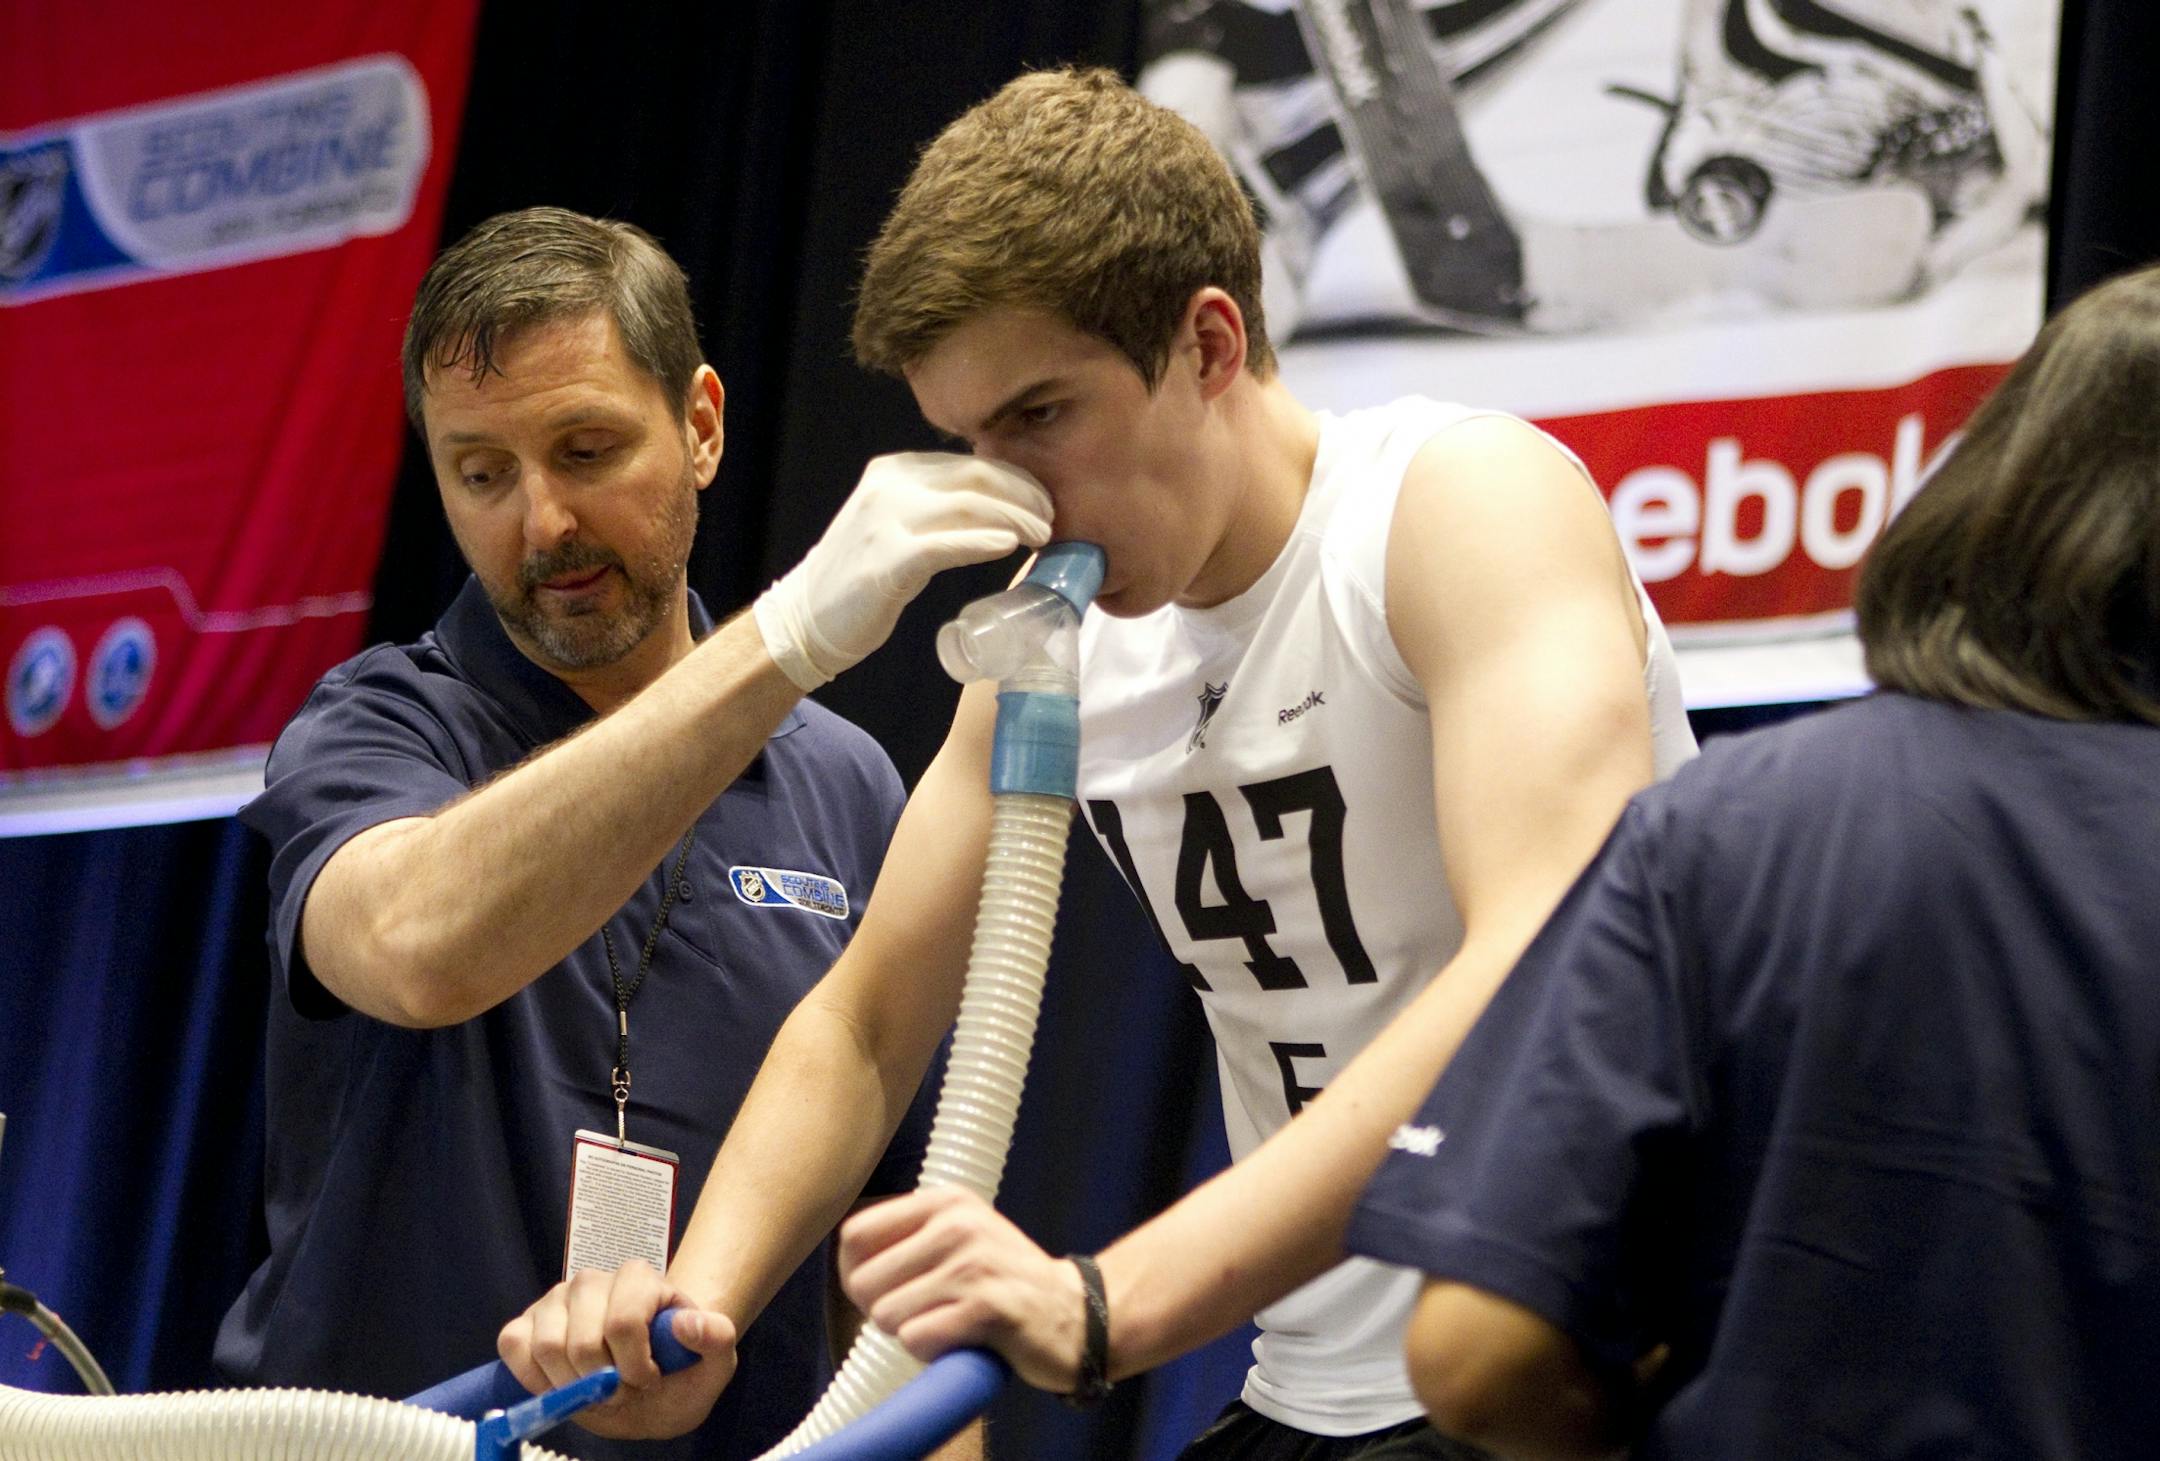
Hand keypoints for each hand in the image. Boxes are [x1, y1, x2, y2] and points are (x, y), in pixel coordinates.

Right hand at [497, 1260, 737, 1438]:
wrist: (648, 1384)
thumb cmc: (679, 1372)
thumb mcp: (715, 1365)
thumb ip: (716, 1339)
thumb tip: (687, 1322)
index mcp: (640, 1279)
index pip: (623, 1322)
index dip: (633, 1366)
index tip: (647, 1380)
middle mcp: (594, 1280)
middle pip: (582, 1341)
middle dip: (602, 1383)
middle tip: (620, 1392)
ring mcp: (556, 1299)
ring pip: (547, 1346)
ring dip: (571, 1386)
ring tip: (595, 1389)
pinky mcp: (527, 1321)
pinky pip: (514, 1345)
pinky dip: (534, 1378)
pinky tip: (561, 1385)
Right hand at [754, 453, 1052, 689]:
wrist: (807, 618)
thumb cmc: (861, 577)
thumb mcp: (898, 524)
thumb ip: (937, 507)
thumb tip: (999, 507)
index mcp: (896, 470)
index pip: (971, 462)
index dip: (1017, 479)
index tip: (1046, 501)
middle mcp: (890, 485)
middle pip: (976, 477)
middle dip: (1025, 496)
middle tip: (1053, 521)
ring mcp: (885, 520)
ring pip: (968, 504)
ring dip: (1015, 518)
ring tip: (1042, 536)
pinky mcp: (886, 560)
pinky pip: (944, 543)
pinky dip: (981, 541)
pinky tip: (1007, 545)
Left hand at [838, 1187, 1089, 1393]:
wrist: (1075, 1314)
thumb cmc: (1004, 1281)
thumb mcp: (960, 1236)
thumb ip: (907, 1236)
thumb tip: (844, 1261)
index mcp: (946, 1200)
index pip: (855, 1234)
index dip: (855, 1272)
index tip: (884, 1289)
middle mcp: (958, 1224)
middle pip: (862, 1282)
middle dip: (882, 1309)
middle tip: (924, 1312)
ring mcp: (975, 1264)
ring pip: (886, 1314)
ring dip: (910, 1332)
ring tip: (948, 1323)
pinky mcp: (988, 1308)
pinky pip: (917, 1339)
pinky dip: (930, 1352)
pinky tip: (960, 1340)